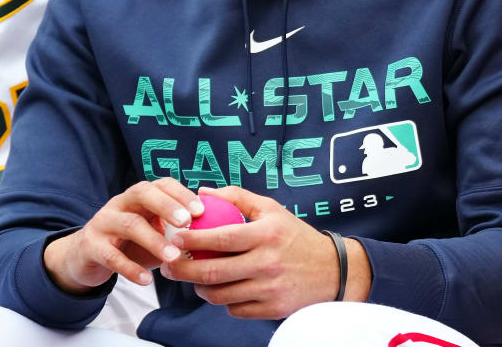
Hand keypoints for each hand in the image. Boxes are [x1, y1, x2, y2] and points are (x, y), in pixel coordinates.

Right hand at [43, 178, 201, 292]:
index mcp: (140, 196)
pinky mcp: (90, 245)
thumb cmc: (132, 243)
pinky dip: (130, 268)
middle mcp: (120, 203)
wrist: (85, 257)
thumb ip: (178, 229)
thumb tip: (217, 234)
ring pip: (129, 224)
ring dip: (154, 241)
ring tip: (174, 257)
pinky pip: (110, 256)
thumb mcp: (154, 231)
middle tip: (187, 223)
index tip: (201, 210)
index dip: (181, 194)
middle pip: (142, 193)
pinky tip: (147, 280)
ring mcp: (103, 222)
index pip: (162, 184)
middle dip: (167, 206)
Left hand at [163, 186, 360, 319]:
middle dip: (182, 270)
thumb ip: (237, 198)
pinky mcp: (271, 309)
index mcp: (267, 234)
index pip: (221, 238)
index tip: (175, 238)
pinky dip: (224, 301)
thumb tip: (202, 192)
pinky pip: (234, 309)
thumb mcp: (273, 210)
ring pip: (219, 294)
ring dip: (199, 288)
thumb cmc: (296, 237)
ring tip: (195, 279)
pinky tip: (225, 290)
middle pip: (212, 272)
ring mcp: (269, 288)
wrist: (333, 270)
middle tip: (168, 266)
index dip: (192, 240)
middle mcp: (267, 262)